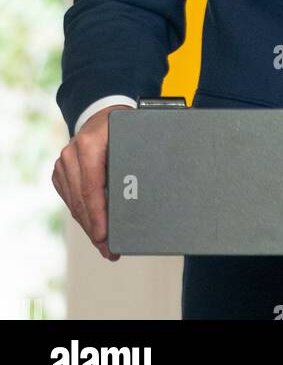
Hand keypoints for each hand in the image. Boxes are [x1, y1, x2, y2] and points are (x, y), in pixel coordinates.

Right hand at [51, 104, 133, 260]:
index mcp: (89, 145)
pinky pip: (71, 201)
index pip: (92, 188)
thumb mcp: (131, 138)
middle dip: (96, 230)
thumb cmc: (122, 126)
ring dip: (90, 227)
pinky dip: (84, 216)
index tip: (105, 236)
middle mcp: (71, 154)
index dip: (98, 216)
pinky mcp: (60, 173)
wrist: (101, 113)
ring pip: (74, 205)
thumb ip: (132, 163)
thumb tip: (142, 196)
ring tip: (105, 247)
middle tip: (110, 251)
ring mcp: (62, 164)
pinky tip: (95, 230)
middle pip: (81, 202)